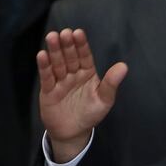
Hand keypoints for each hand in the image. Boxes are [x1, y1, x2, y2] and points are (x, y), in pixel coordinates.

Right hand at [37, 28, 127, 162]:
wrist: (74, 132)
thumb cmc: (91, 113)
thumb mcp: (104, 99)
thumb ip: (111, 83)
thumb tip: (123, 66)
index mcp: (88, 73)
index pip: (85, 56)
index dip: (81, 45)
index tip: (78, 33)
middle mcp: (73, 74)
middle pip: (69, 57)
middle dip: (67, 45)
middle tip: (64, 33)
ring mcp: (60, 81)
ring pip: (57, 63)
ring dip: (54, 51)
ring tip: (51, 37)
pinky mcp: (48, 90)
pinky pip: (47, 77)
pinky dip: (44, 66)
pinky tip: (42, 55)